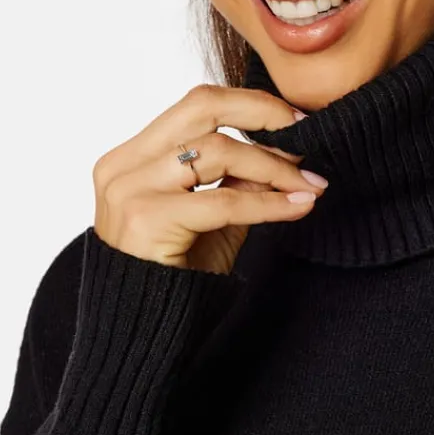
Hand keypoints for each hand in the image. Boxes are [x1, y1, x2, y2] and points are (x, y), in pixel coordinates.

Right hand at [92, 84, 326, 273]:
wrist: (142, 329)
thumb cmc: (176, 273)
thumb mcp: (214, 216)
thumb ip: (240, 179)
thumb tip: (289, 148)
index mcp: (133, 155)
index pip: (196, 105)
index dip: (250, 105)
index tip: (295, 119)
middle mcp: (124, 165)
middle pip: (201, 107)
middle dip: (261, 113)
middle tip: (306, 132)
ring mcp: (130, 190)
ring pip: (217, 151)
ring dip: (274, 167)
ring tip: (309, 185)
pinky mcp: (147, 219)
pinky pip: (223, 200)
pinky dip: (268, 203)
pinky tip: (298, 207)